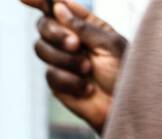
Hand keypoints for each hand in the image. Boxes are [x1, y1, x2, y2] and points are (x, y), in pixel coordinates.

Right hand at [21, 0, 126, 133]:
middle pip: (43, 26)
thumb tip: (58, 8)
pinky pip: (50, 74)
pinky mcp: (58, 82)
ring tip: (88, 70)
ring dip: (66, 60)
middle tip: (76, 45)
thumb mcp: (110, 45)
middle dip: (57, 34)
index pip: (57, 6)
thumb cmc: (124, 73)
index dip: (38, 0)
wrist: (123, 106)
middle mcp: (70, 40)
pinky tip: (87, 89)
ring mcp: (62, 61)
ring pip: (41, 49)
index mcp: (84, 25)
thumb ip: (84, 26)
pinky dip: (70, 81)